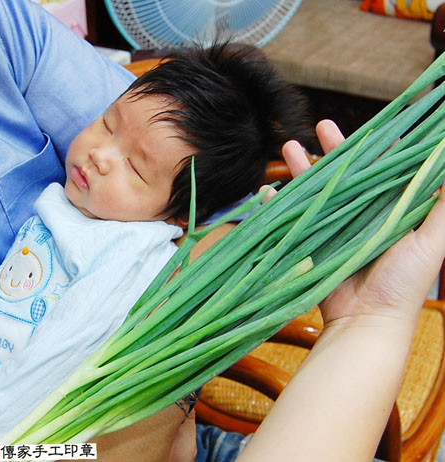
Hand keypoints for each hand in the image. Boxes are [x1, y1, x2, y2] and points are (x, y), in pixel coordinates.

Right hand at [281, 120, 444, 325]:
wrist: (365, 323)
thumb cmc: (404, 284)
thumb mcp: (432, 241)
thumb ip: (442, 206)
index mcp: (391, 210)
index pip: (381, 169)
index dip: (374, 145)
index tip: (368, 124)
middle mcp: (362, 215)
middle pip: (346, 173)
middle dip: (332, 149)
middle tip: (320, 125)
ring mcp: (334, 228)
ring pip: (317, 190)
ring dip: (302, 168)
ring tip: (286, 146)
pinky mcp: (313, 244)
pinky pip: (293, 218)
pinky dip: (279, 204)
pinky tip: (268, 190)